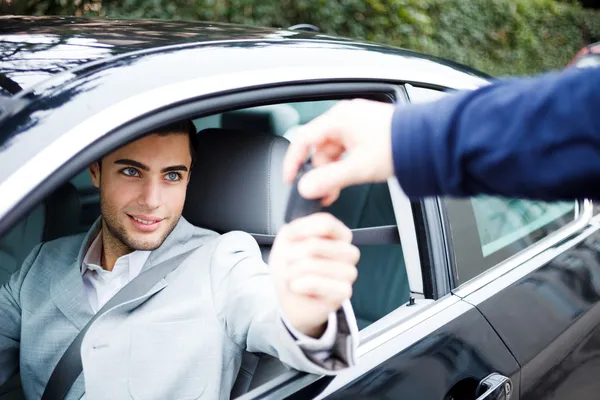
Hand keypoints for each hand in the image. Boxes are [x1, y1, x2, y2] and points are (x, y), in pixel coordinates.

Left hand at [269, 213, 359, 337]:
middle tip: (289, 263)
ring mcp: (349, 272)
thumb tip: (294, 229)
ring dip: (294, 272)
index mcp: (339, 235)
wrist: (290, 298)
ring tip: (292, 277)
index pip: (326, 222)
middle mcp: (349, 252)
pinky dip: (300, 285)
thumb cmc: (292, 267)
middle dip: (293, 255)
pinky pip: (318, 283)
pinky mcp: (345, 291)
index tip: (289, 238)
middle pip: (316, 245)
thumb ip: (293, 229)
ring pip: (316, 265)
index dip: (301, 229)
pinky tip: (298, 287)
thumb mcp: (286, 242)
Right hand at [283, 99, 395, 205]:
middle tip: (322, 193)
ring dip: (333, 172)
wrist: (428, 141)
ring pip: (333, 152)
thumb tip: (306, 188)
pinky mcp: (367, 132)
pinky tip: (348, 179)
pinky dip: (344, 166)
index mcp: (339, 118)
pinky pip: (346, 151)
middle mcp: (346, 118)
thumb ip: (329, 179)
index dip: (293, 161)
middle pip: (319, 148)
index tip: (290, 179)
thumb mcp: (359, 167)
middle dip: (319, 172)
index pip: (303, 138)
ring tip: (337, 191)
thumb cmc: (399, 145)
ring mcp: (357, 124)